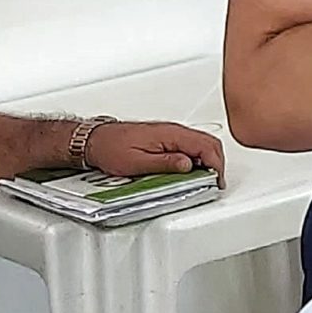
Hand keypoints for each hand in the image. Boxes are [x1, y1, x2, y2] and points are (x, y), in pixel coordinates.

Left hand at [85, 121, 226, 185]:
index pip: (206, 146)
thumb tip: (188, 165)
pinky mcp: (167, 137)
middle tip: (214, 181)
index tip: (215, 181)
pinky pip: (191, 144)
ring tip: (205, 178)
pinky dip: (198, 156)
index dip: (216, 165)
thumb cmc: (111, 149)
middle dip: (217, 162)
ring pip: (202, 142)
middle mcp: (174, 131)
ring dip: (208, 159)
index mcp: (171, 134)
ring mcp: (171, 133)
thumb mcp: (136, 163)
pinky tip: (192, 169)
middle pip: (209, 142)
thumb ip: (165, 164)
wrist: (95, 140)